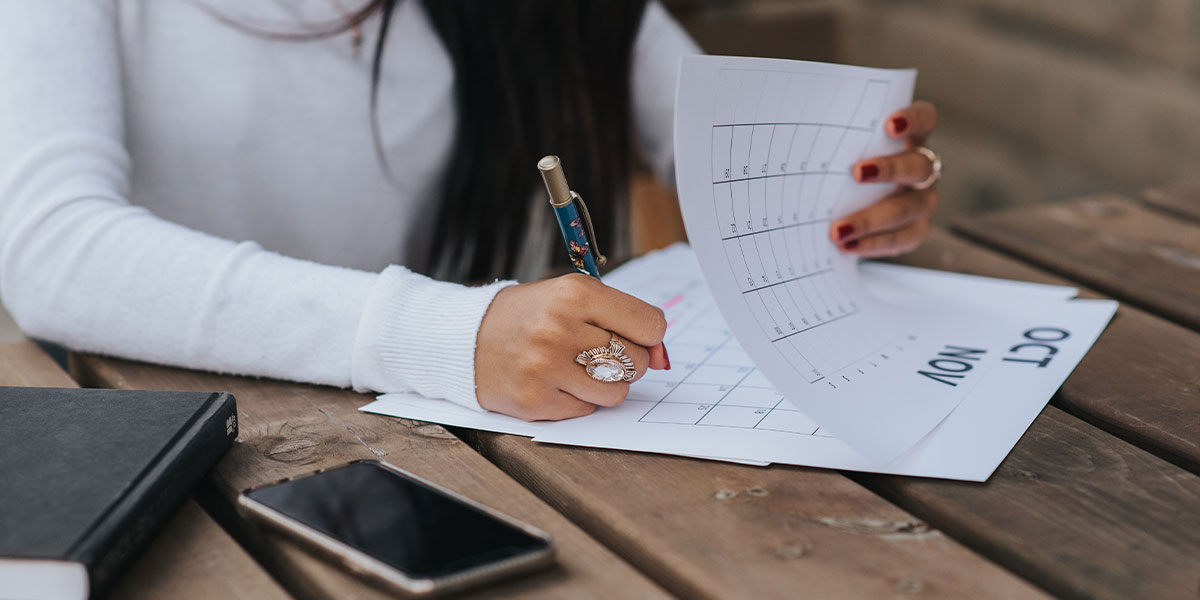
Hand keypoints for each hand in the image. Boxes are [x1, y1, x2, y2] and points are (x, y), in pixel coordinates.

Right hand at [475, 274, 668, 420]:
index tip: (634, 335)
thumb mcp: (570, 297)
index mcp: (574, 293)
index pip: (650, 325)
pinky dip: (579, 400)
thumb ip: (620, 318)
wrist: (464, 339)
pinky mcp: (535, 400)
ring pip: (617, 392)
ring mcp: (546, 368)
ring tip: (578, 369)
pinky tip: (556, 382)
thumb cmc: (528, 316)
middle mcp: (560, 329)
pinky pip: (587, 410)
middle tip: (598, 351)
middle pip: (636, 360)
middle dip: (627, 360)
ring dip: (606, 385)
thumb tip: (663, 357)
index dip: (648, 334)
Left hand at [830, 101, 939, 256]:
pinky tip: (847, 246)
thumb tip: (800, 125)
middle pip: (918, 166)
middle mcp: (922, 169)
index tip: (890, 125)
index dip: (913, 120)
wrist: (849, 203)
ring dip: (871, 219)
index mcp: (910, 138)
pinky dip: (872, 244)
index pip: (924, 119)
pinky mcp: (914, 230)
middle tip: (857, 173)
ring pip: (907, 209)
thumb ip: (835, 135)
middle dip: (889, 169)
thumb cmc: (846, 165)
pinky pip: (899, 240)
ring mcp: (921, 201)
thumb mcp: (844, 146)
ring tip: (839, 230)